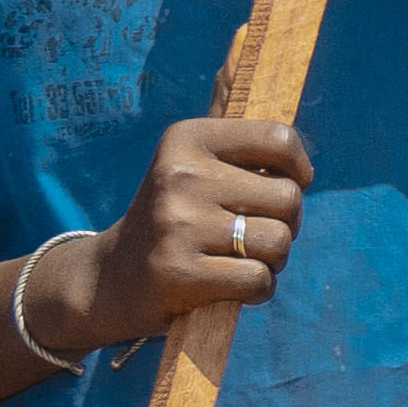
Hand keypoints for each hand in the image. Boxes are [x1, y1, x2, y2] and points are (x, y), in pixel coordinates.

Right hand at [72, 116, 314, 346]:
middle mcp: (179, 175)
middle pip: (289, 197)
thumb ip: (242, 145)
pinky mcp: (178, 272)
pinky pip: (259, 280)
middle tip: (251, 233)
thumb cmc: (176, 219)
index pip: (278, 138)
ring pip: (279, 241)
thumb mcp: (195, 167)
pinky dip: (257, 290)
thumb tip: (274, 117)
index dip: (297, 169)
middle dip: (285, 222)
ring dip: (273, 259)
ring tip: (238, 258)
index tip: (281, 185)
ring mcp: (176, 224)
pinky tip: (228, 285)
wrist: (110, 278)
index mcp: (186, 139)